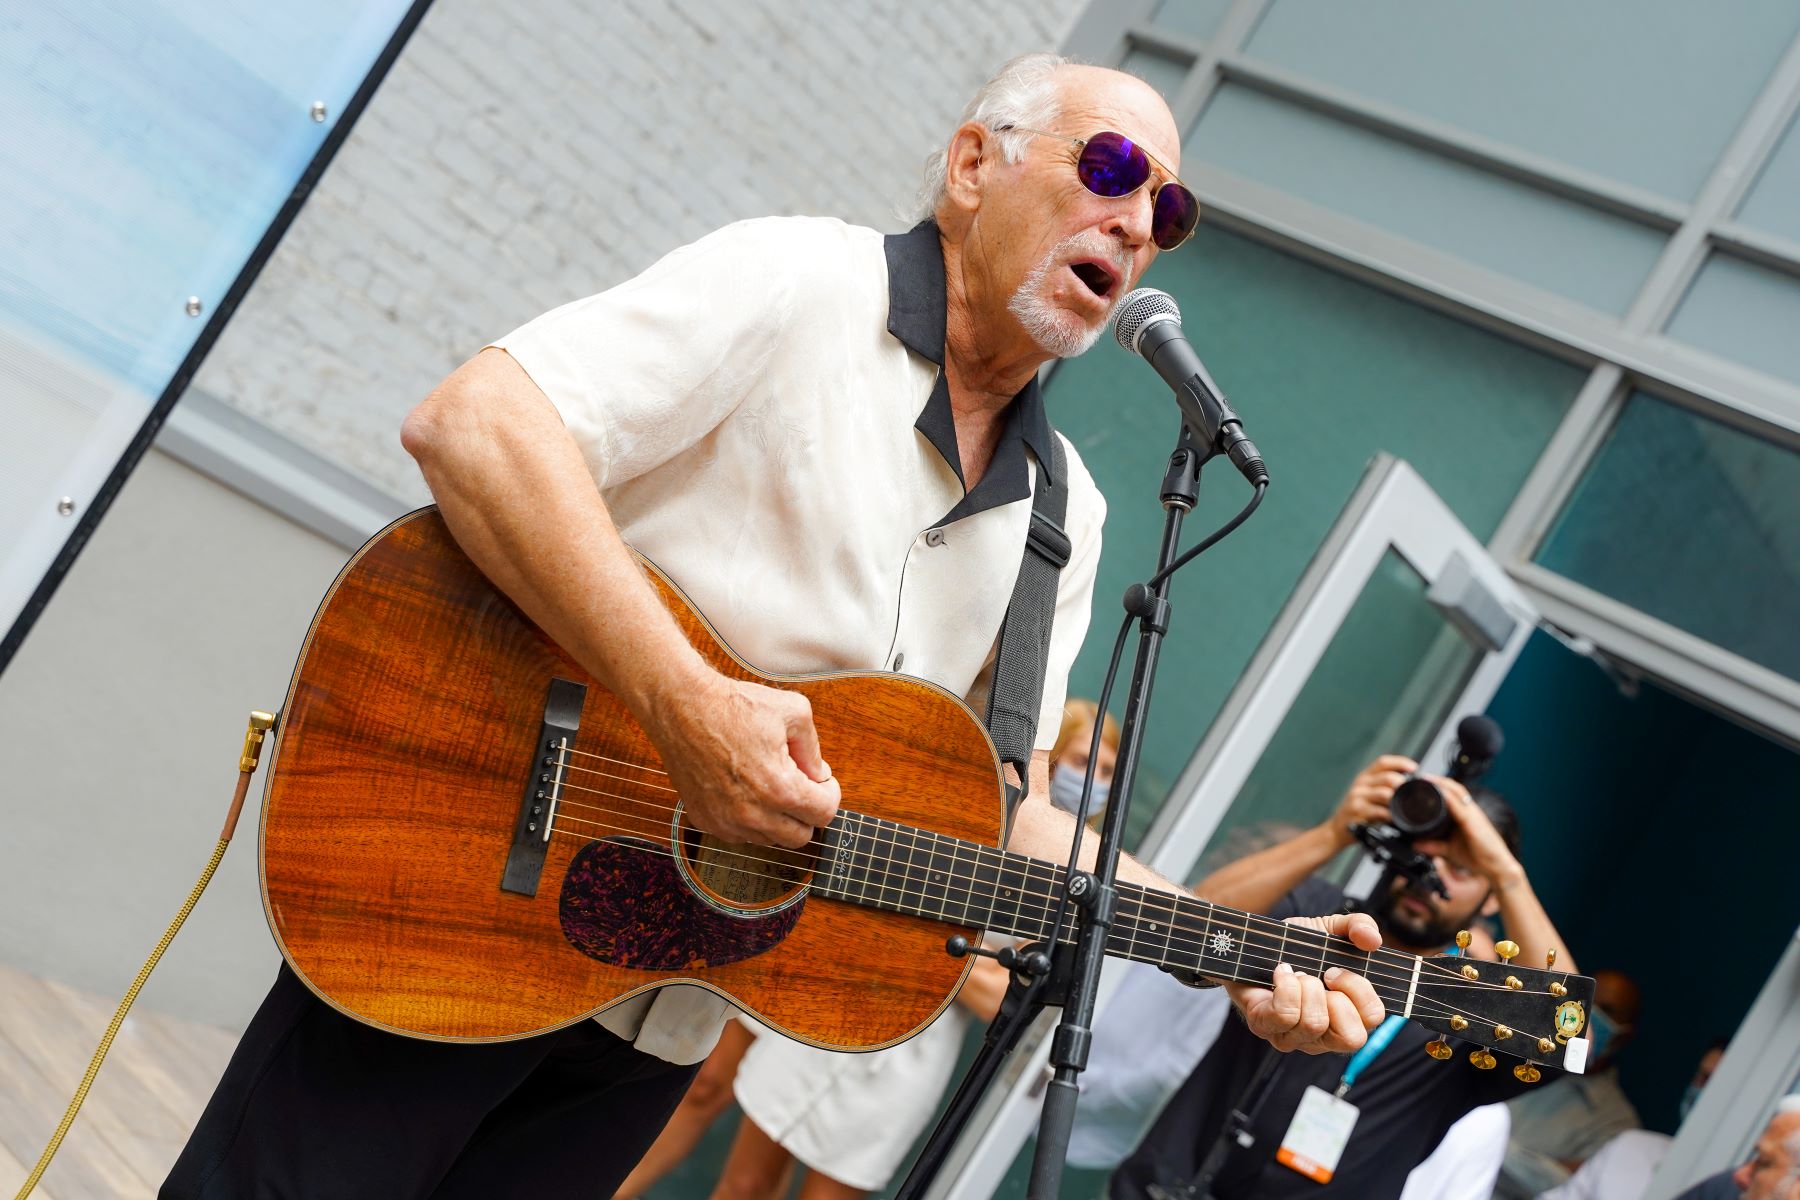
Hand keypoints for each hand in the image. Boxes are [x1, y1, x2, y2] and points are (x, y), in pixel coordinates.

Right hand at [651, 674, 840, 847]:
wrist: (681, 706)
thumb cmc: (734, 706)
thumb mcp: (794, 712)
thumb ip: (814, 750)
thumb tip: (818, 775)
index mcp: (779, 788)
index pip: (824, 814)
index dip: (829, 793)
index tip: (821, 780)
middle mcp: (752, 814)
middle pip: (801, 836)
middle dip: (807, 811)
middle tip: (799, 784)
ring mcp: (726, 822)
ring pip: (770, 839)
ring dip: (778, 818)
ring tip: (769, 783)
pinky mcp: (706, 821)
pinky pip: (740, 835)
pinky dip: (750, 820)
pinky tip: (746, 790)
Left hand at [1225, 913, 1385, 1052]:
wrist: (1251, 944)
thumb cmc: (1296, 946)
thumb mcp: (1331, 928)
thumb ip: (1359, 926)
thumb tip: (1373, 940)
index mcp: (1348, 1016)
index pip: (1373, 1019)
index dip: (1359, 990)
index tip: (1336, 969)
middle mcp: (1325, 1036)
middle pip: (1351, 1037)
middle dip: (1337, 999)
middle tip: (1321, 976)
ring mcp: (1294, 1037)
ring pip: (1314, 1024)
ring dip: (1306, 987)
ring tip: (1297, 973)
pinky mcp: (1266, 1028)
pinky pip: (1284, 1015)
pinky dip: (1285, 986)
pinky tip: (1281, 972)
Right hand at [1322, 755, 1416, 846]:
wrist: (1337, 829)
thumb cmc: (1357, 812)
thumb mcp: (1368, 795)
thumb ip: (1385, 788)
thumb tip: (1411, 786)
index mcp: (1365, 776)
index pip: (1383, 762)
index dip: (1400, 762)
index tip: (1415, 768)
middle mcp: (1360, 783)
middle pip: (1387, 777)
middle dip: (1404, 785)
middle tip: (1417, 794)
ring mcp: (1357, 797)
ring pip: (1384, 793)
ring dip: (1399, 800)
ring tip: (1408, 808)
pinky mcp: (1357, 811)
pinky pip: (1379, 811)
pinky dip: (1391, 815)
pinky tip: (1395, 819)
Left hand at [1430, 775, 1523, 889]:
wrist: (1496, 868)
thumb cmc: (1478, 857)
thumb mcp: (1449, 850)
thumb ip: (1433, 846)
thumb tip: (1415, 843)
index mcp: (1464, 815)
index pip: (1450, 794)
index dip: (1437, 785)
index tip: (1420, 782)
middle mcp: (1469, 811)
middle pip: (1453, 788)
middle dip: (1438, 780)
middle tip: (1420, 775)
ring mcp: (1473, 814)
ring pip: (1458, 792)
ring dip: (1442, 784)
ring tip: (1427, 778)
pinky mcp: (1475, 822)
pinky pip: (1461, 807)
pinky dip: (1450, 798)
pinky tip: (1441, 793)